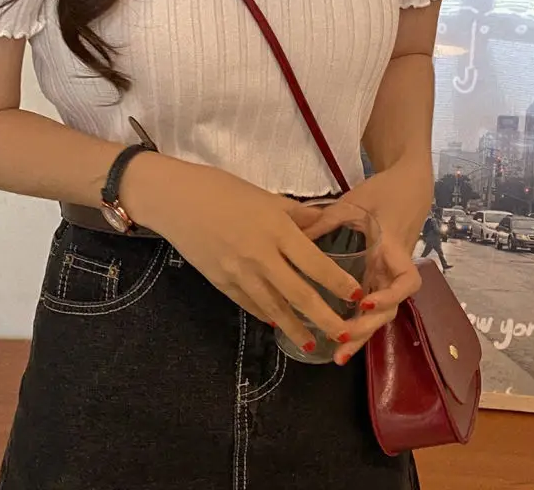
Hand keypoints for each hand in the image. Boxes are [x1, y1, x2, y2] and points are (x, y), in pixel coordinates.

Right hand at [127, 156, 367, 354]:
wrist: (175, 200)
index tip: (358, 296)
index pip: (316, 263)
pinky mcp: (221, 283)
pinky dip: (266, 317)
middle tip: (345, 333)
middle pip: (299, 294)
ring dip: (296, 328)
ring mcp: (239, 273)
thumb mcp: (264, 196)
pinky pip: (249, 305)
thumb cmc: (221, 189)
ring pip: (274, 308)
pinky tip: (278, 325)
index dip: (339, 283)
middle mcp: (261, 256)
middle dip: (325, 317)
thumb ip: (296, 214)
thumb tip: (324, 225)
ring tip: (314, 343)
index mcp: (276, 229)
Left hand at [289, 166, 429, 364]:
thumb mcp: (353, 202)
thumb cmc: (382, 192)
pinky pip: (374, 301)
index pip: (405, 282)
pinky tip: (340, 334)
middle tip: (340, 342)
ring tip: (337, 354)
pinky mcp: (381, 274)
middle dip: (367, 329)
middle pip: (389, 308)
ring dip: (363, 333)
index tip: (365, 305)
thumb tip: (292, 236)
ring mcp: (388, 274)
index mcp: (393, 250)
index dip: (388, 297)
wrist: (407, 186)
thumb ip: (325, 219)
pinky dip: (360, 319)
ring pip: (381, 311)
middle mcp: (394, 268)